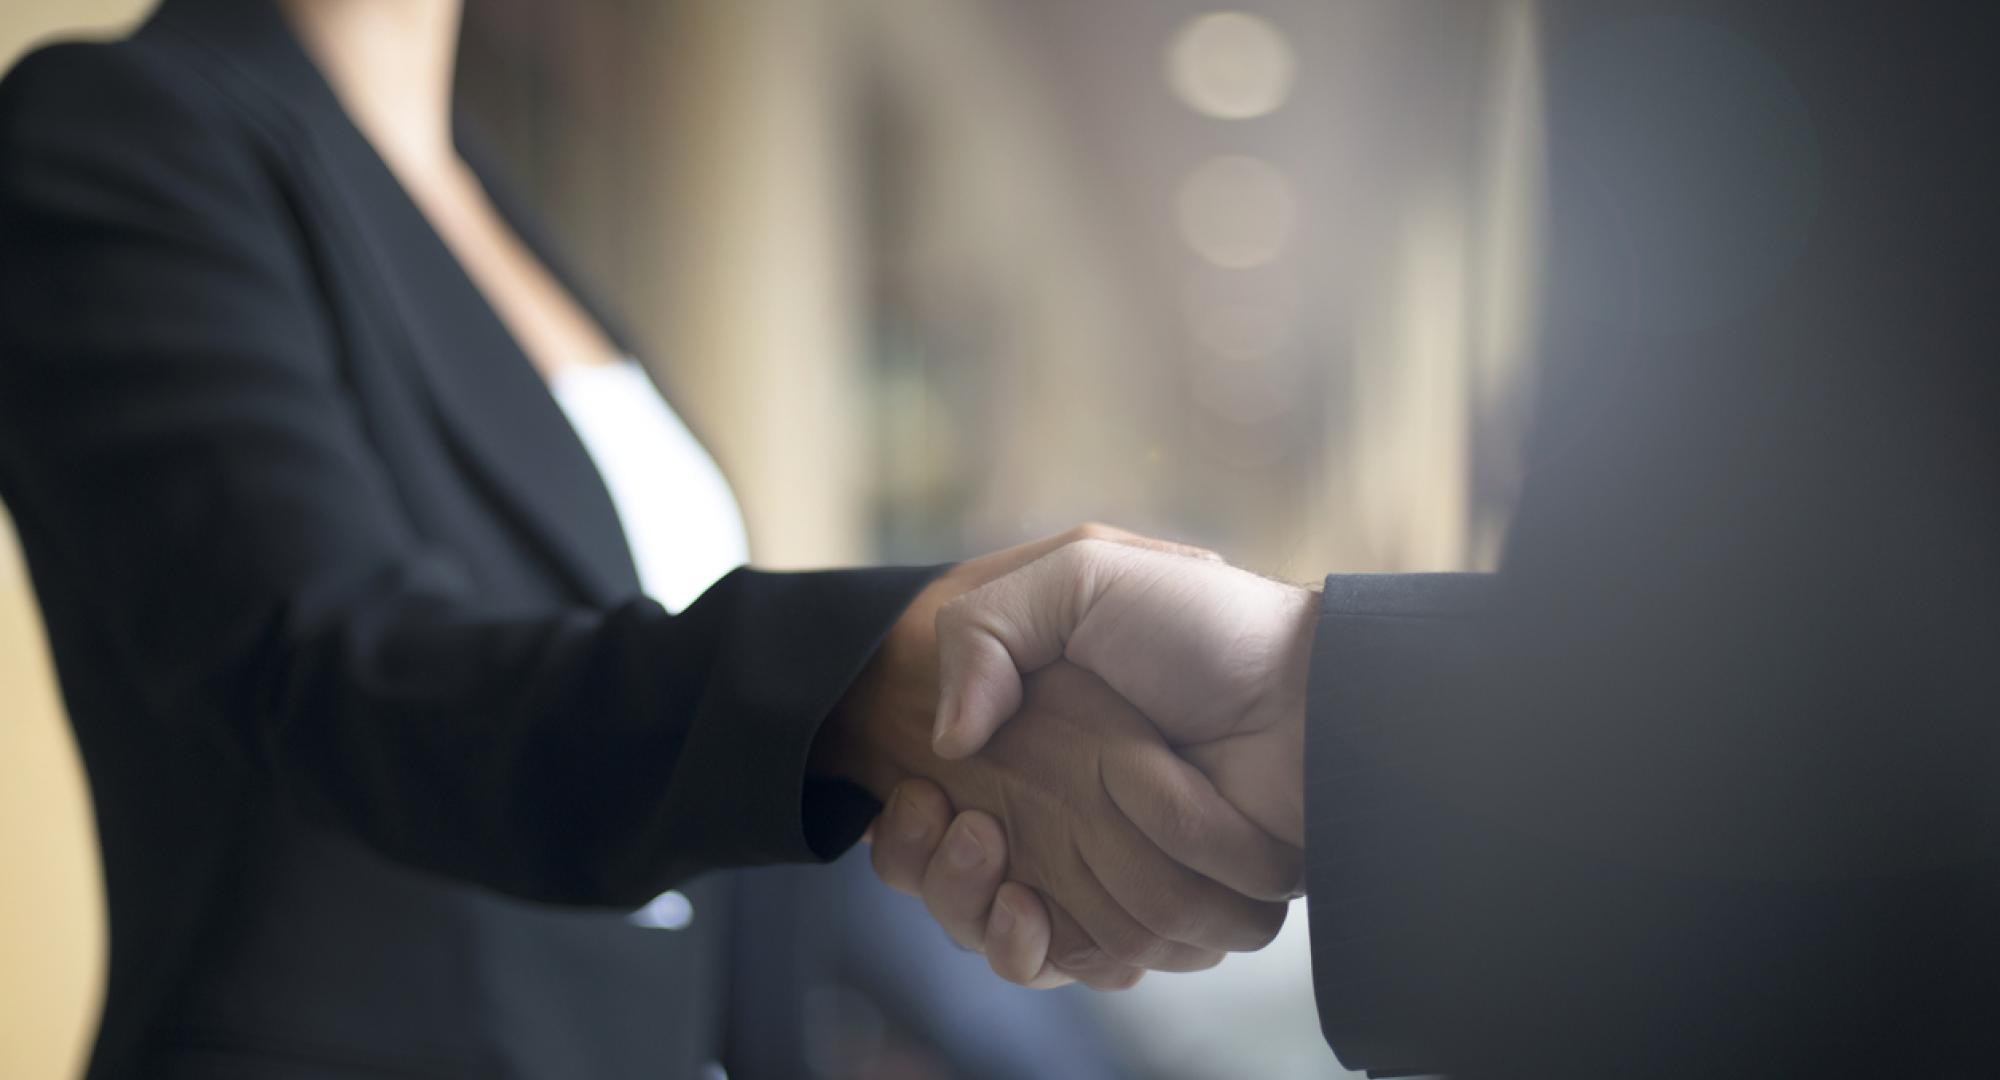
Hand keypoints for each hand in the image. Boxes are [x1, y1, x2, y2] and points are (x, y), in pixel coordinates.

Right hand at [815, 527, 1301, 988]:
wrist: (1310, 705)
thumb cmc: (1205, 628)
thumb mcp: (1084, 572)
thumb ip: (983, 629)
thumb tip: (945, 741)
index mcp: (1031, 737)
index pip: (929, 810)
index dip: (906, 827)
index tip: (918, 800)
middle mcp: (1057, 811)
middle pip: (950, 886)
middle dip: (935, 873)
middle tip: (967, 828)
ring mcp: (1102, 871)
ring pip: (998, 934)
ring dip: (976, 907)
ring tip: (995, 856)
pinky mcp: (1151, 920)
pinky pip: (1073, 964)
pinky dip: (1041, 949)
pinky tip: (1027, 911)